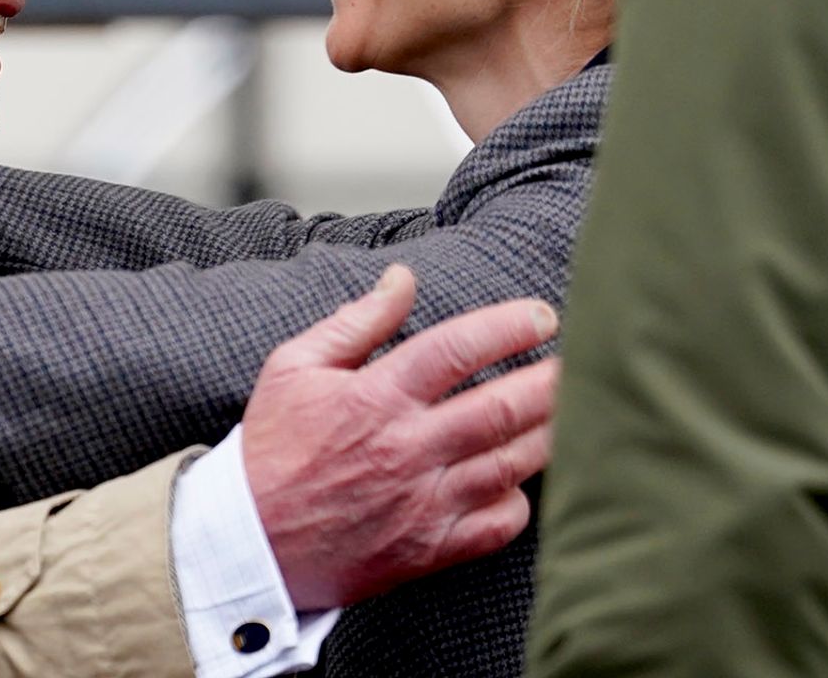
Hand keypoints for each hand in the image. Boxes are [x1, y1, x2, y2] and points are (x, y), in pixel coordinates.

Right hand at [242, 264, 560, 610]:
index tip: (542, 315)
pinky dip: (521, 499)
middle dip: (552, 379)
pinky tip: (520, 476)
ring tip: (571, 408)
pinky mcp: (428, 549)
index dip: (509, 326)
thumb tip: (403, 278)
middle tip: (580, 360)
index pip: (458, 349)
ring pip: (511, 463)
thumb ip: (356, 321)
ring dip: (549, 433)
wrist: (247, 543)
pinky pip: (498, 524)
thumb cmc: (271, 449)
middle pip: (501, 408)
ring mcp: (422, 503)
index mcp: (375, 398)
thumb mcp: (294, 367)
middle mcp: (406, 449)